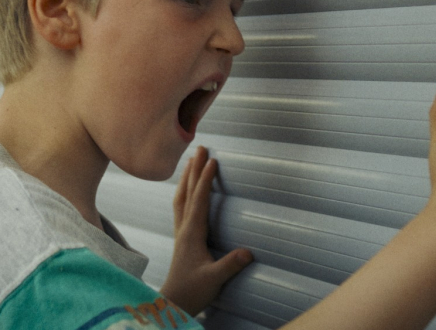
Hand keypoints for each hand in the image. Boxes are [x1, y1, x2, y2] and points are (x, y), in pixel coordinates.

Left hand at [161, 146, 252, 315]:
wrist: (173, 301)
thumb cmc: (193, 290)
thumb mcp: (213, 279)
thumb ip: (230, 265)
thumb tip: (248, 252)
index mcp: (193, 232)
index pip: (199, 199)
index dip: (205, 179)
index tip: (212, 161)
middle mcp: (184, 227)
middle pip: (188, 191)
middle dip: (194, 168)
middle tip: (200, 148)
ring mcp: (181, 229)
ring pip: (181, 196)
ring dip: (186, 176)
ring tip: (191, 159)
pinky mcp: (181, 234)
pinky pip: (180, 205)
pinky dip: (183, 190)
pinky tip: (186, 187)